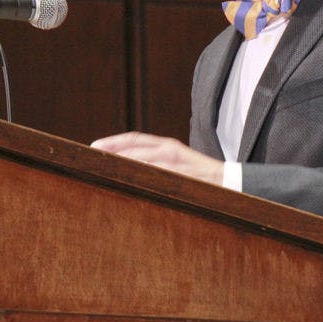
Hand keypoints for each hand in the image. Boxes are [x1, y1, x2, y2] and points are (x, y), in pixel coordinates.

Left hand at [91, 132, 223, 185]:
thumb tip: (129, 172)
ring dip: (123, 163)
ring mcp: (177, 161)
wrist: (231, 182)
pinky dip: (143, 175)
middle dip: (112, 151)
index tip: (93, 147)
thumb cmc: (200, 177)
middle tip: (91, 157)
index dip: (113, 142)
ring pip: (143, 159)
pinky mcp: (184, 175)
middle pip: (134, 146)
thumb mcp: (176, 165)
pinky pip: (159, 173)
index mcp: (167, 145)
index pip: (134, 139)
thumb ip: (156, 166)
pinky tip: (129, 180)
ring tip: (103, 167)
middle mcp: (170, 149)